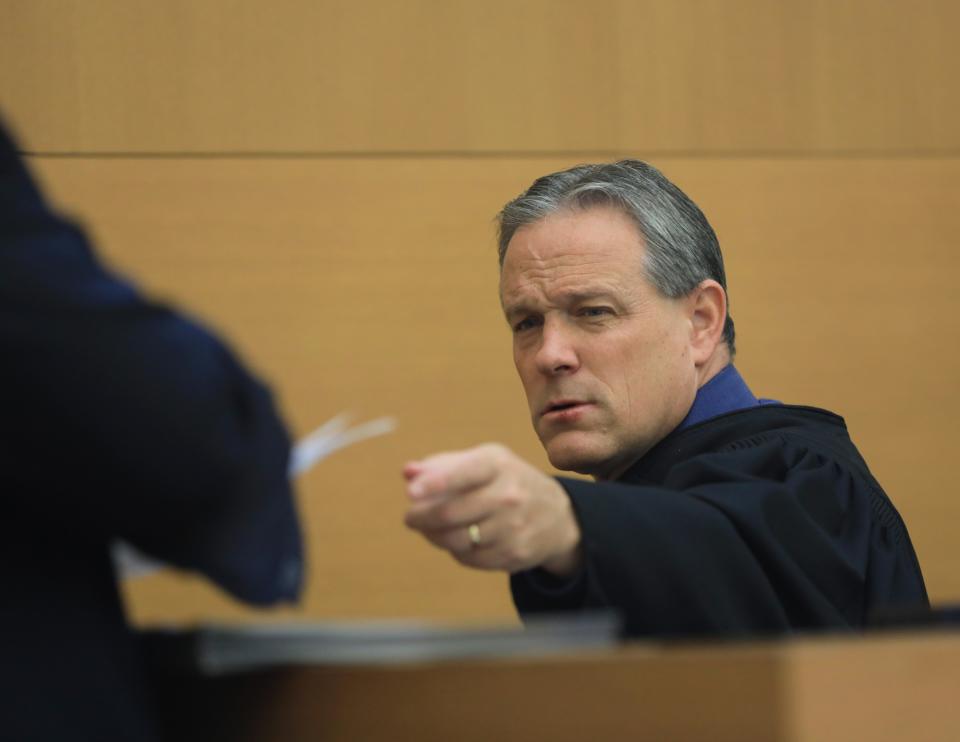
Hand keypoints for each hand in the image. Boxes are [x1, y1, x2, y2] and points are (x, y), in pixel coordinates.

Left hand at [403, 443, 581, 574]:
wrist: (556, 515)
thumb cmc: (505, 481)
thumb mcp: (482, 462)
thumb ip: (442, 465)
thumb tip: (408, 472)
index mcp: (497, 465)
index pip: (464, 473)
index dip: (435, 483)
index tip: (410, 493)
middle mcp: (509, 495)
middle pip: (451, 513)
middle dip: (421, 517)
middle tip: (410, 517)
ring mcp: (514, 527)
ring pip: (456, 540)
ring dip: (434, 536)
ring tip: (429, 529)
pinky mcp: (514, 554)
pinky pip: (469, 558)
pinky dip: (455, 550)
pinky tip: (456, 540)